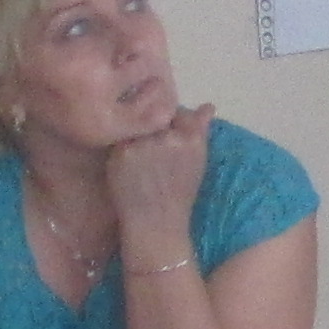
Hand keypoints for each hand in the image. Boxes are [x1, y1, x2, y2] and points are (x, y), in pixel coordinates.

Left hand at [105, 105, 214, 260]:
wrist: (155, 223)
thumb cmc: (179, 193)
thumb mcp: (198, 161)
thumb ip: (200, 130)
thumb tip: (208, 106)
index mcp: (191, 139)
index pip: (179, 112)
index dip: (172, 120)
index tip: (169, 134)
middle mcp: (167, 138)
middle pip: (157, 115)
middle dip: (155, 125)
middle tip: (153, 146)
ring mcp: (142, 144)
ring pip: (138, 124)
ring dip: (139, 133)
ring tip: (141, 156)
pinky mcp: (121, 153)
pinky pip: (122, 138)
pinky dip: (125, 146)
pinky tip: (130, 163)